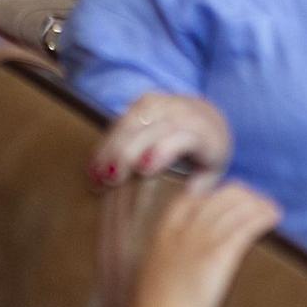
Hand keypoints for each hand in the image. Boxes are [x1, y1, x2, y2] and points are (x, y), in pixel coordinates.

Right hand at [91, 93, 232, 191]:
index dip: (164, 149)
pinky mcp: (149, 99)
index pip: (185, 136)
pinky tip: (98, 157)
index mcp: (209, 134)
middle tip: (109, 178)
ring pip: (136, 118)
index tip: (143, 169)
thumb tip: (178, 207)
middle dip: (128, 150)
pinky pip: (126, 114)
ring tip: (97, 172)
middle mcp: (190, 112)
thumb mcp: (210, 178)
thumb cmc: (206, 159)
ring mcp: (168, 102)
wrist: (209, 122)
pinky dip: (109, 136)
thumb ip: (196, 191)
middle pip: (155, 126)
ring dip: (113, 143)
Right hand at [126, 182, 281, 306]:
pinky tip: (273, 216)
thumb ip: (165, 264)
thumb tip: (175, 268)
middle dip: (239, 195)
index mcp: (162, 235)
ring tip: (272, 208)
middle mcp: (183, 231)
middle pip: (215, 198)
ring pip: (233, 208)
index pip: (187, 199)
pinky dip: (261, 217)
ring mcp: (201, 241)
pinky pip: (244, 226)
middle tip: (255, 201)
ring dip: (256, 204)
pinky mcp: (219, 254)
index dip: (207, 191)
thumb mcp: (152, 279)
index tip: (221, 192)